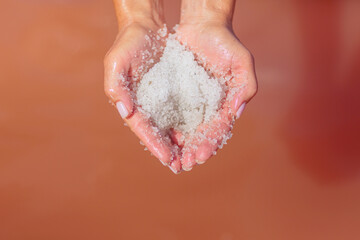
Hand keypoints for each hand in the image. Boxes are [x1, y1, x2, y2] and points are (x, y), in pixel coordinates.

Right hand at [104, 1, 180, 172]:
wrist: (145, 29)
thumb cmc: (128, 44)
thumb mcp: (117, 61)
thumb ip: (117, 86)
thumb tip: (125, 112)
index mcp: (130, 103)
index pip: (143, 129)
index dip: (155, 145)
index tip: (167, 159)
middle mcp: (144, 106)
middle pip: (156, 133)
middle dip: (168, 151)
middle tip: (181, 167)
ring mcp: (158, 101)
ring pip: (168, 127)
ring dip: (178, 143)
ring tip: (191, 158)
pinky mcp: (171, 93)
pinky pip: (179, 112)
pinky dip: (186, 125)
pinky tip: (197, 136)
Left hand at [176, 0, 257, 170]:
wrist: (202, 27)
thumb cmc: (225, 43)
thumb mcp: (242, 62)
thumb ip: (245, 87)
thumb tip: (236, 112)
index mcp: (226, 104)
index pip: (219, 129)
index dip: (211, 143)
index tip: (202, 155)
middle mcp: (209, 106)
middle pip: (202, 134)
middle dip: (195, 150)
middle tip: (186, 164)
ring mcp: (193, 102)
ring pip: (186, 128)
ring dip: (181, 145)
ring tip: (174, 160)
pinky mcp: (178, 95)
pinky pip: (172, 114)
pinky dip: (169, 128)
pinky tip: (163, 139)